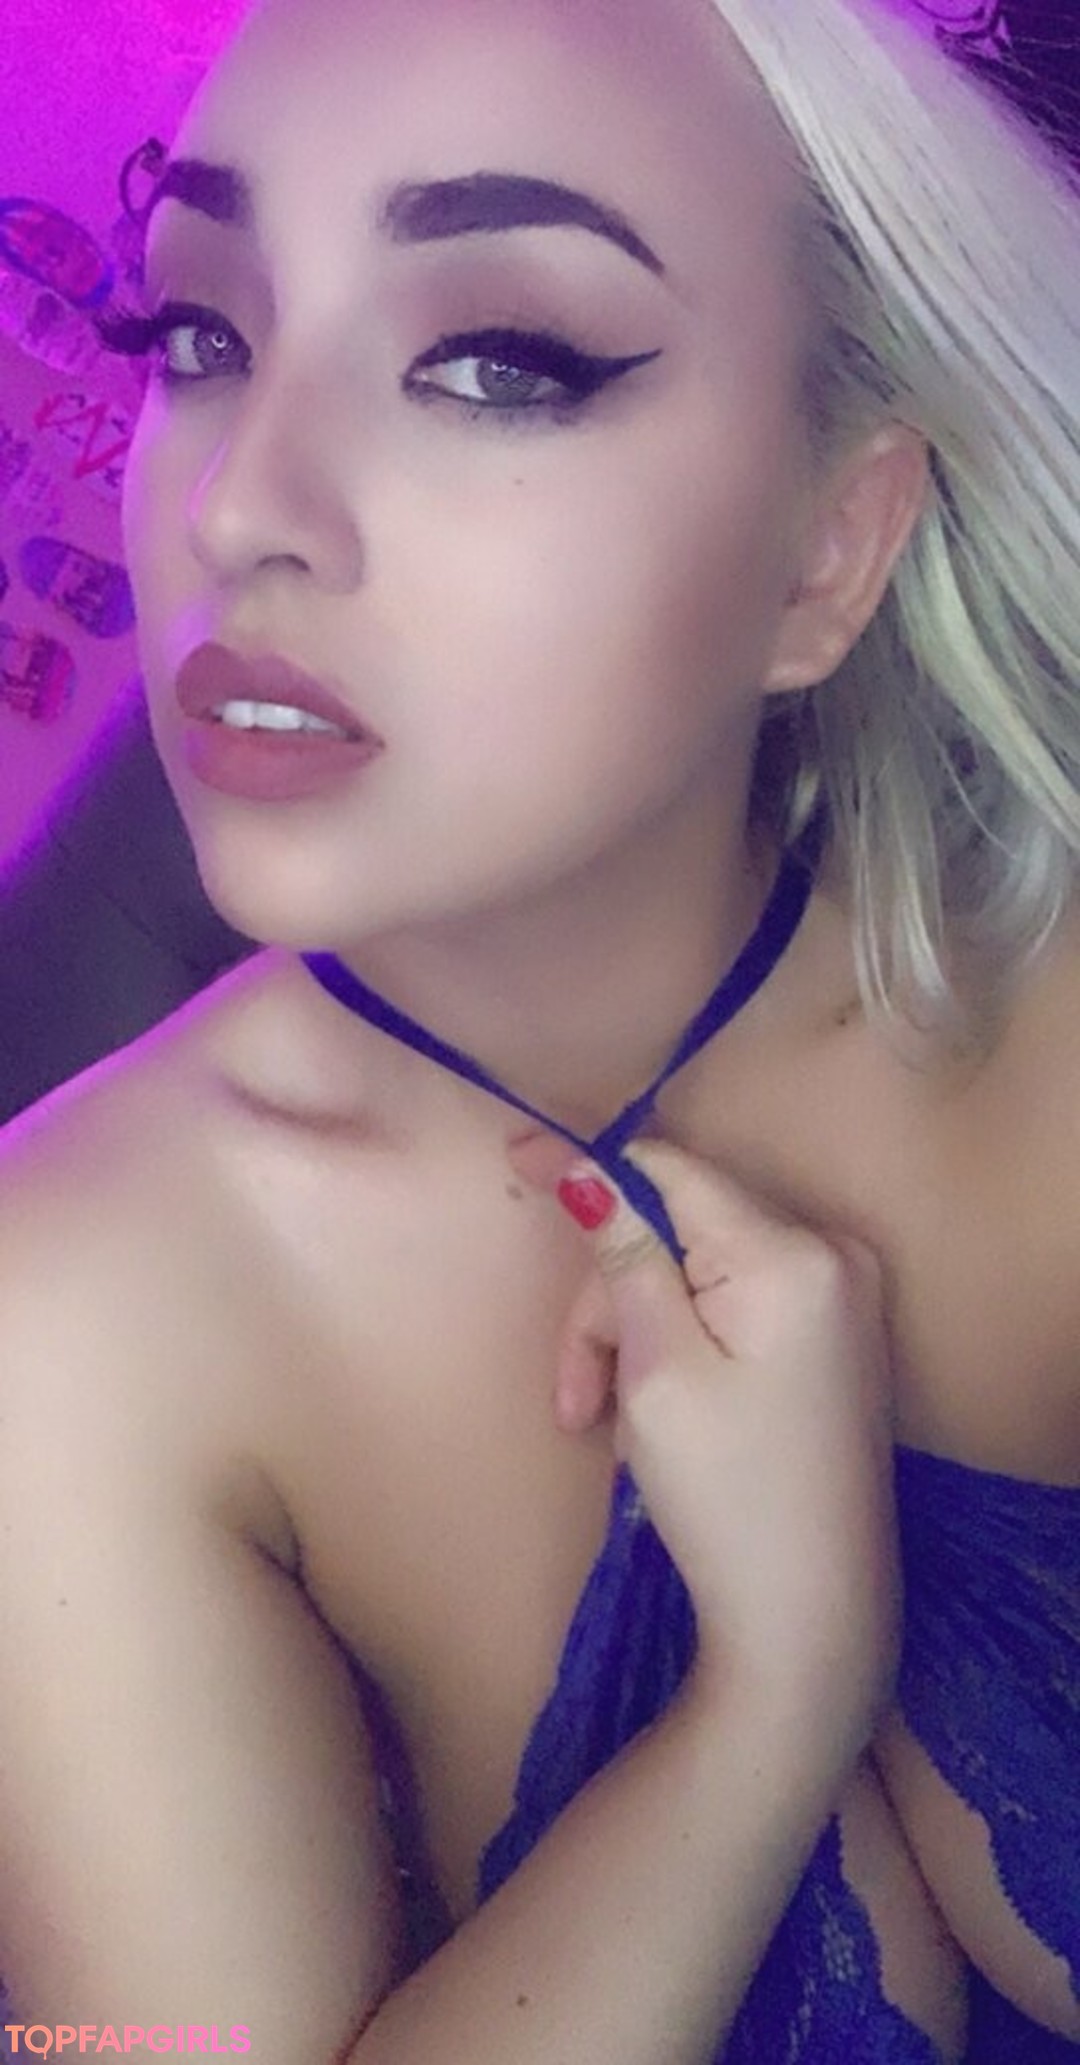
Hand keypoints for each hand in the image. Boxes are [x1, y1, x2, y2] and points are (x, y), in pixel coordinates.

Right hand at [509, 1131, 900, 1752]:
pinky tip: (664, 1422)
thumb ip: (625, 1255)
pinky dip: (683, 1349)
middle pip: (677, 1229)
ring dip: (637, 1338)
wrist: (812, 1620)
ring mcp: (845, 1298)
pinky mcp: (839, 1340)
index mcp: (792, 1252)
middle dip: (611, 1306)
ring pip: (697, 1273)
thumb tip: (583, 1164)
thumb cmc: (727, 1499)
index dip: (585, 1170)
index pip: (666, 1169)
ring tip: (614, 1431)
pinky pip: (735, 1307)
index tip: (512, 1162)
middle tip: (577, 1401)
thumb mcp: (656, 1370)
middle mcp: (834, 1254)